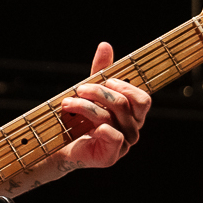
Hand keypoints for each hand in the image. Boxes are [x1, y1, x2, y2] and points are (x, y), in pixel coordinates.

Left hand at [54, 42, 152, 169]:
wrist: (60, 146)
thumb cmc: (79, 119)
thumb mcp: (91, 92)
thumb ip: (101, 71)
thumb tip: (105, 45)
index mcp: (133, 116)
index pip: (142, 99)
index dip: (124, 86)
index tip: (104, 81)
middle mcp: (133, 131)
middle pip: (123, 104)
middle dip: (98, 92)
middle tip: (79, 89)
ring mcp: (123, 146)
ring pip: (110, 117)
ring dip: (85, 106)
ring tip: (67, 103)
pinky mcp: (111, 157)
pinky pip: (113, 136)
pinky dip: (98, 127)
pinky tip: (82, 125)